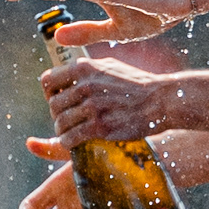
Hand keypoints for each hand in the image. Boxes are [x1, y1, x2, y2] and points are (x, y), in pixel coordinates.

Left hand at [41, 54, 169, 146]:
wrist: (160, 100)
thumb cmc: (136, 84)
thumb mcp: (109, 66)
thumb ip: (87, 69)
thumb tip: (67, 71)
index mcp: (84, 68)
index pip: (48, 81)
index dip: (50, 93)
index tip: (59, 100)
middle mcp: (85, 86)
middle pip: (54, 105)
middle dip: (58, 115)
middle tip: (69, 120)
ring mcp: (93, 107)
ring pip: (60, 123)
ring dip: (63, 131)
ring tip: (72, 132)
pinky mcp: (100, 127)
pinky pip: (70, 138)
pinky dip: (68, 142)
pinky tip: (74, 142)